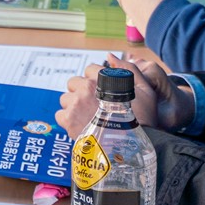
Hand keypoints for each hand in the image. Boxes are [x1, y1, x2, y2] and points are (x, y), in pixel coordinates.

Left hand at [56, 58, 194, 139]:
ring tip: (87, 118)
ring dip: (74, 106)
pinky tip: (81, 126)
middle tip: (93, 106)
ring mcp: (76, 104)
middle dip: (81, 92)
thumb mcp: (144, 90)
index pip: (89, 69)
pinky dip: (67, 120)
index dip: (96, 81)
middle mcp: (86, 88)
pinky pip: (60, 115)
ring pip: (66, 99)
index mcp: (102, 78)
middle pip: (74, 83)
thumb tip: (109, 55)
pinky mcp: (69, 121)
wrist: (133, 148)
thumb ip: (128, 69)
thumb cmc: (143, 120)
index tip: (102, 93)